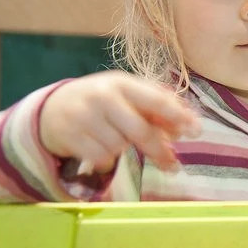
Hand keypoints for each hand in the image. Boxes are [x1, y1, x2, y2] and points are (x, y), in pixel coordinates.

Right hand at [40, 71, 201, 173]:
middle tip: (173, 165)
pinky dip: (106, 160)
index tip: (197, 131)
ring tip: (116, 140)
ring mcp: (83, 116)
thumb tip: (185, 125)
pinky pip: (101, 158)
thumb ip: (156, 106)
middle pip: (140, 130)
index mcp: (121, 82)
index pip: (156, 100)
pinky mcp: (69, 135)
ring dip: (124, 150)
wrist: (50, 108)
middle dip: (159, 150)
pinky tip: (99, 149)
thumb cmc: (101, 102)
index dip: (179, 117)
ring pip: (120, 146)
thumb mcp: (126, 95)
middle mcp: (102, 96)